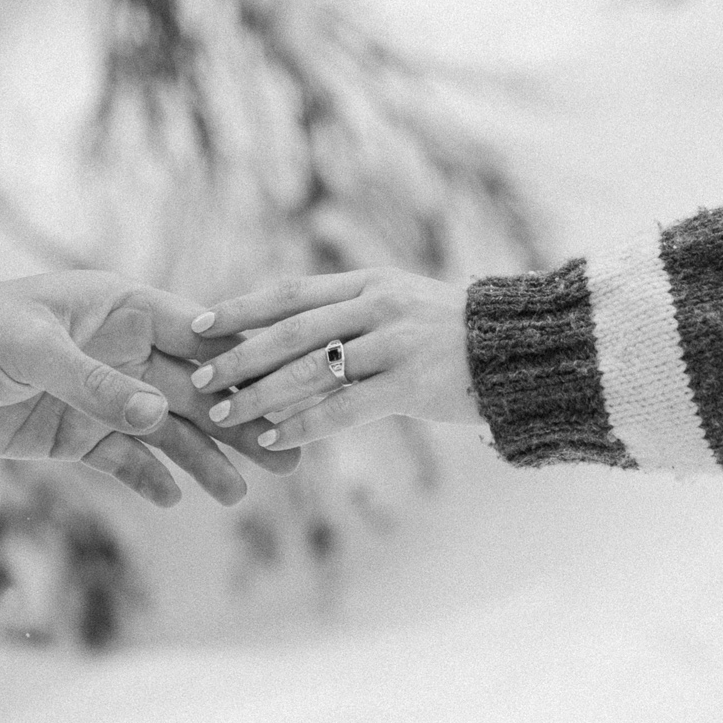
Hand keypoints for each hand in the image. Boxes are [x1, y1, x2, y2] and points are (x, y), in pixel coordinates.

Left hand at [0, 271, 300, 506]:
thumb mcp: (32, 352)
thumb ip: (95, 384)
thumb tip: (159, 414)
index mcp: (119, 309)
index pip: (195, 335)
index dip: (238, 365)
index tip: (283, 393)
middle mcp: (120, 350)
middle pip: (194, 390)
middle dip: (239, 421)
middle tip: (289, 455)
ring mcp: (101, 395)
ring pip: (167, 431)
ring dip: (204, 459)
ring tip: (241, 492)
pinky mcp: (76, 434)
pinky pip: (125, 460)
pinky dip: (150, 479)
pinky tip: (178, 501)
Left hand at [185, 268, 480, 447]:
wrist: (525, 350)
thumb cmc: (455, 336)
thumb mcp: (402, 304)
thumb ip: (351, 314)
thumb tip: (288, 335)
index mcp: (369, 283)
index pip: (290, 293)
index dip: (240, 310)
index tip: (197, 326)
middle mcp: (377, 305)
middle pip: (291, 331)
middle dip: (238, 357)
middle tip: (197, 379)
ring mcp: (395, 343)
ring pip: (311, 370)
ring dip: (260, 395)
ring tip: (223, 417)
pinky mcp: (412, 383)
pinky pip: (345, 407)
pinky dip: (304, 424)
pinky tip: (274, 440)